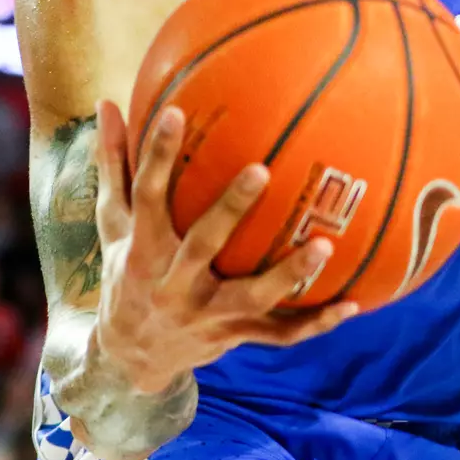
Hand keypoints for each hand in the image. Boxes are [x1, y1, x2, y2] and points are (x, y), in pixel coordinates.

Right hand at [87, 100, 359, 393]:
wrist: (130, 356)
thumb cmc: (128, 272)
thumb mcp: (114, 225)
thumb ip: (114, 166)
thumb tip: (107, 103)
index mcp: (143, 249)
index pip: (148, 196)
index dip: (158, 156)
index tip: (176, 112)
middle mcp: (174, 283)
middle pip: (202, 245)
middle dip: (230, 210)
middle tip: (260, 169)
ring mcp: (207, 315)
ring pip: (251, 296)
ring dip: (289, 275)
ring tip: (325, 246)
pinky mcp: (234, 336)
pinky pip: (280, 334)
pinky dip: (316, 324)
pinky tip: (352, 304)